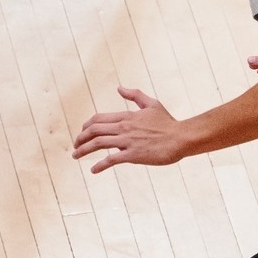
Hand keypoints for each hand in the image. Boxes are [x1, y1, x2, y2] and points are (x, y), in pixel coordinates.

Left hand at [71, 85, 187, 170]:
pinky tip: (93, 170)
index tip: (82, 133)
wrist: (182, 138)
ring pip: (98, 143)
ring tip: (75, 156)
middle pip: (93, 130)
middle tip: (75, 146)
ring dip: (83, 150)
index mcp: (126, 116)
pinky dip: (100, 165)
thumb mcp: (151, 104)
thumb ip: (135, 95)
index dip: (86, 126)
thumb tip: (119, 88)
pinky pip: (111, 160)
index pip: (98, 119)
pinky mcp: (133, 155)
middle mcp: (124, 127)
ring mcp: (127, 141)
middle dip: (80, 138)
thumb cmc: (168, 122)